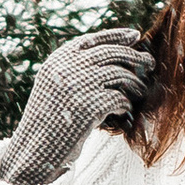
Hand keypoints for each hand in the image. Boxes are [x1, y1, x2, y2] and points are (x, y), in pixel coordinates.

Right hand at [0, 28, 153, 184]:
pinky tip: (124, 110)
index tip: (135, 36)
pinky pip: (119, 99)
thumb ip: (74, 68)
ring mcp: (78, 86)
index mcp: (57, 60)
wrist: (34, 149)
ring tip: (141, 89)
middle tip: (149, 63)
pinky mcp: (89, 106)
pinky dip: (125, 104)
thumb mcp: (54, 85)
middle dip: (134, 56)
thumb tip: (114, 53)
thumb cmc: (49, 119)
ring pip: (119, 74)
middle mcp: (67, 69)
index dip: (116, 36)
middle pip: (111, 54)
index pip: (92, 40)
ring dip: (134, 82)